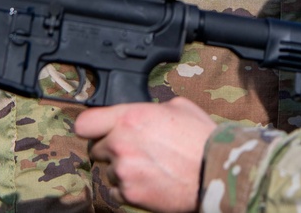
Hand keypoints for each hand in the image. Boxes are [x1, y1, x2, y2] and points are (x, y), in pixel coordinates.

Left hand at [74, 97, 216, 211]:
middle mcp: (121, 143)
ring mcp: (123, 170)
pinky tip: (149, 181)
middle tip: (133, 150)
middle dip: (111, 149)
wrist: (215, 171)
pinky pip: (116, 191)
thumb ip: (150, 109)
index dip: (91, 127)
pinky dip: (129, 188)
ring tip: (148, 167)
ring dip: (122, 169)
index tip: (97, 131)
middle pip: (95, 149)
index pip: (85, 123)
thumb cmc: (201, 138)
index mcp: (130, 117)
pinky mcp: (129, 193)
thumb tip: (142, 113)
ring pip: (108, 171)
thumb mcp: (178, 107)